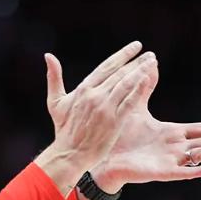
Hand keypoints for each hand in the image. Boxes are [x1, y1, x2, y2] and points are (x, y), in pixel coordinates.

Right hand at [42, 41, 156, 172]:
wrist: (70, 153)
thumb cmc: (63, 129)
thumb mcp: (55, 101)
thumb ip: (54, 77)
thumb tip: (48, 55)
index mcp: (83, 88)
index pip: (107, 66)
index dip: (123, 55)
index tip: (136, 46)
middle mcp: (95, 95)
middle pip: (119, 73)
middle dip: (136, 61)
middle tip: (150, 54)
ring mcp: (105, 108)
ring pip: (126, 84)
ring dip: (141, 71)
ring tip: (152, 62)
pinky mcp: (114, 121)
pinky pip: (129, 102)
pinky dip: (139, 90)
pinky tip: (148, 80)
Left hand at [89, 57, 200, 193]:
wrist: (103, 156)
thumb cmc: (120, 134)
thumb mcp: (136, 106)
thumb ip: (145, 86)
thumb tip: (151, 62)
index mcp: (170, 134)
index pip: (198, 130)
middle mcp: (173, 148)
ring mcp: (168, 161)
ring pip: (196, 156)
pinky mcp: (160, 172)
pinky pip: (182, 173)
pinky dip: (197, 171)